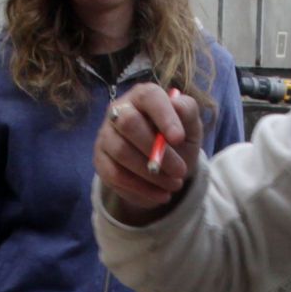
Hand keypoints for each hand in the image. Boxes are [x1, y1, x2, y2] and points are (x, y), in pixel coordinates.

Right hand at [94, 83, 203, 221]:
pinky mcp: (100, 159)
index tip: (179, 138)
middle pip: (128, 123)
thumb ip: (187, 112)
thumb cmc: (177, 140)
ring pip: (122, 152)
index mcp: (143, 96)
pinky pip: (115, 175)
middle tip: (180, 171)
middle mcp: (119, 110)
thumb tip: (177, 105)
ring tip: (175, 184)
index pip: (149, 97)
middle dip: (156, 150)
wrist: (164, 167)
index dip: (164, 116)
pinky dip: (141, 188)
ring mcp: (106, 134)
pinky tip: (161, 195)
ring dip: (151, 173)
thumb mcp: (190, 126)